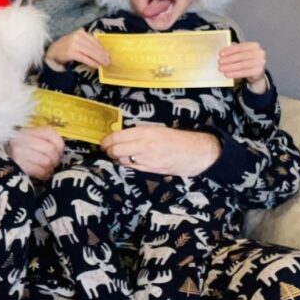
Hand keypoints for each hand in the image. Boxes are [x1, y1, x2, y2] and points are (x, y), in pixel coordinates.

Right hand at [8, 126, 64, 180]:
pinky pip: (39, 171)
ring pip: (46, 162)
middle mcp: (21, 139)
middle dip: (55, 160)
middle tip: (52, 163)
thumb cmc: (18, 152)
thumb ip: (43, 141)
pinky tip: (41, 174)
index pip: (50, 133)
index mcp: (27, 130)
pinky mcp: (17, 165)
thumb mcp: (28, 141)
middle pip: (50, 149)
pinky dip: (43, 174)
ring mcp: (18, 152)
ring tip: (46, 169)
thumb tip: (59, 151)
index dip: (59, 145)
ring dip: (49, 168)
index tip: (58, 152)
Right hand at [44, 29, 109, 70]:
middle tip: (108, 61)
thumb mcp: (77, 41)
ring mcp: (73, 44)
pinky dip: (91, 62)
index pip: (94, 40)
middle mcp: (77, 37)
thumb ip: (88, 43)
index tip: (108, 54)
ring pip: (90, 52)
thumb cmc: (67, 46)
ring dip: (99, 59)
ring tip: (104, 64)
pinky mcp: (71, 52)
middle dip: (102, 55)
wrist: (53, 50)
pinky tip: (96, 66)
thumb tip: (102, 52)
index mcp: (80, 32)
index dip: (102, 48)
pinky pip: (84, 58)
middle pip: (93, 47)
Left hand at [102, 125, 220, 176]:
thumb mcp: (156, 129)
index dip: (106, 140)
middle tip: (107, 149)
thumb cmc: (177, 138)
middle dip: (108, 151)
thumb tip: (120, 135)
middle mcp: (145, 146)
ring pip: (122, 160)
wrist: (196, 152)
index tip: (103, 141)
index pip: (117, 137)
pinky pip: (132, 167)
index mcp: (146, 132)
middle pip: (116, 150)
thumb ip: (138, 132)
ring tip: (116, 155)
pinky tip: (126, 160)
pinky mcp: (152, 170)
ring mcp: (148, 159)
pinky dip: (126, 164)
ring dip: (116, 158)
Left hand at [218, 42, 268, 93]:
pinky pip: (244, 73)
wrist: (257, 70)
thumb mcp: (242, 52)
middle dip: (228, 59)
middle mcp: (259, 53)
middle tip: (219, 62)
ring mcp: (260, 62)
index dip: (230, 50)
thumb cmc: (247, 59)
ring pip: (242, 65)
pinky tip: (227, 74)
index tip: (220, 54)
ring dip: (230, 67)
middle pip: (241, 56)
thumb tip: (223, 52)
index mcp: (254, 45)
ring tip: (221, 68)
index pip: (240, 47)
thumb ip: (234, 50)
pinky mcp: (258, 71)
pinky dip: (234, 74)